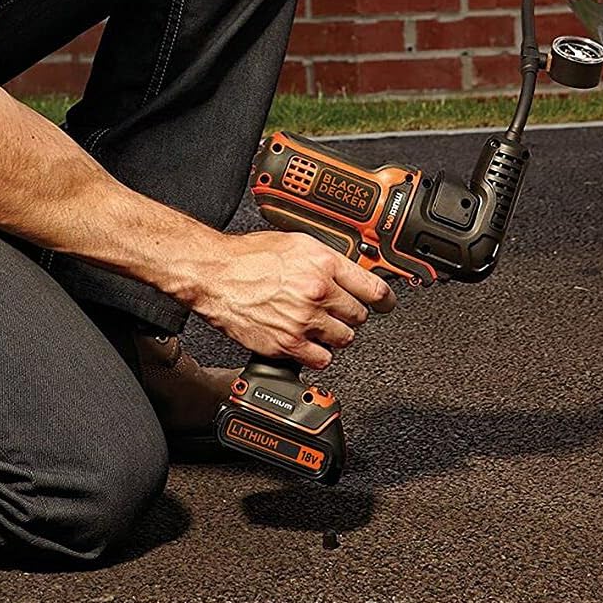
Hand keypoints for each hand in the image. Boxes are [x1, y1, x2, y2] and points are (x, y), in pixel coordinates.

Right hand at [189, 230, 395, 368]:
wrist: (216, 275)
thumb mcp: (297, 243)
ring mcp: (303, 320)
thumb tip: (353, 269)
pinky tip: (307, 340)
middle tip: (338, 310)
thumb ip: (328, 259)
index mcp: (324, 264)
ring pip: (343, 339)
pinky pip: (321, 359)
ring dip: (335, 334)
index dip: (385, 298)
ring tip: (319, 324)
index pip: (373, 288)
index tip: (387, 303)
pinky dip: (317, 353)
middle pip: (359, 316)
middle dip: (352, 313)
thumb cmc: (249, 257)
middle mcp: (318, 292)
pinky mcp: (287, 344)